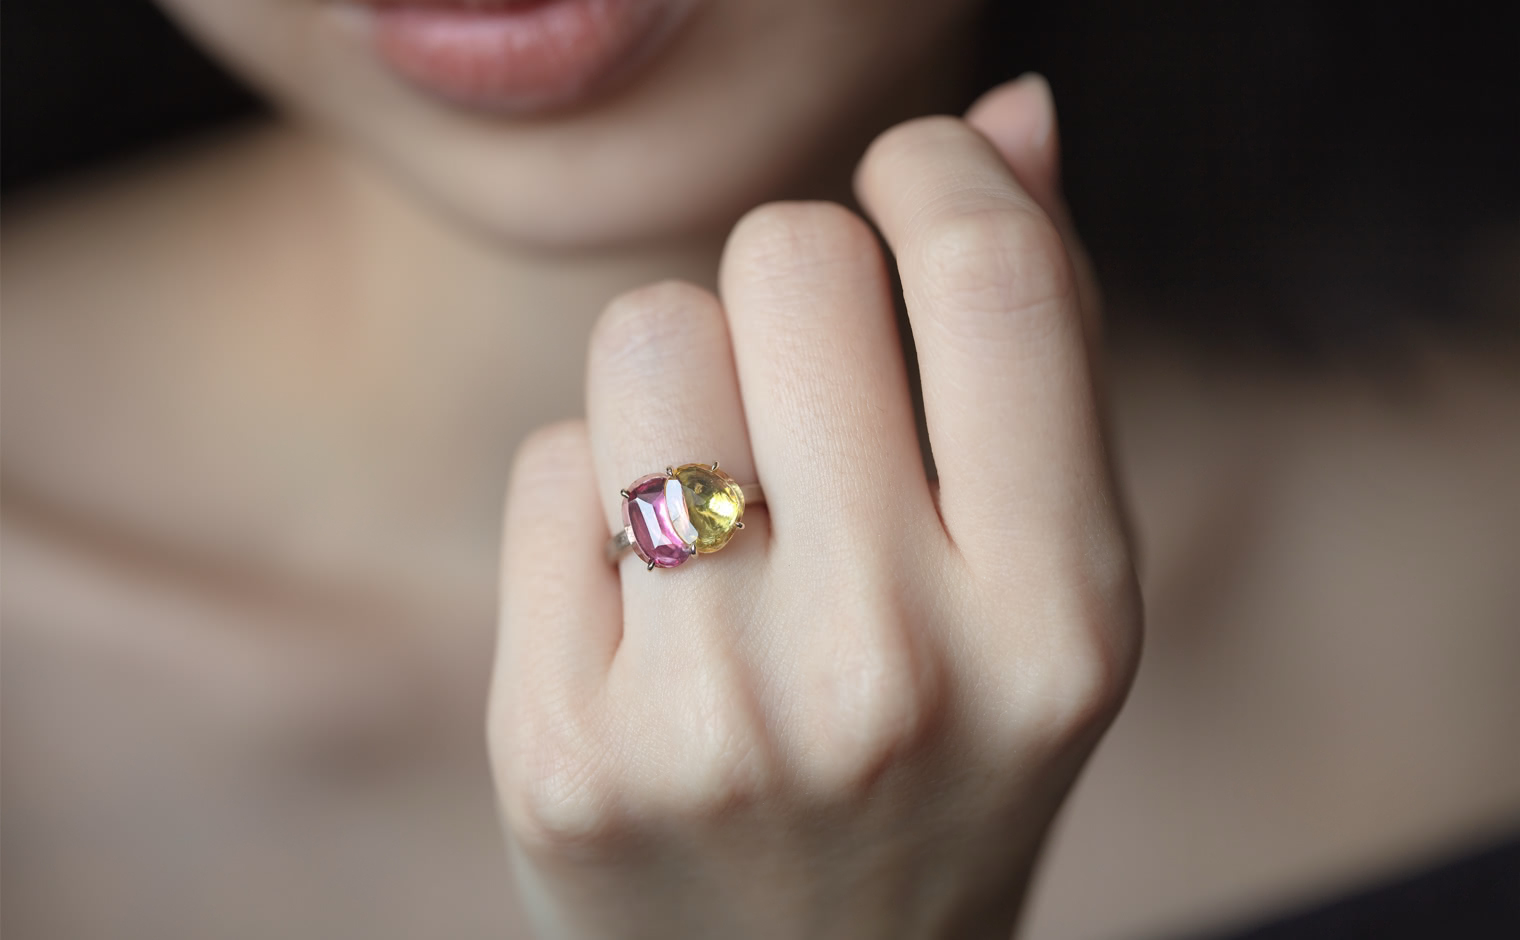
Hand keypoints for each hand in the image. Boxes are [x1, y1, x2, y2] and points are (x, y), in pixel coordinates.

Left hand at [488, 75, 1140, 938]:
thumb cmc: (942, 756)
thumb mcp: (1043, 587)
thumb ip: (1038, 346)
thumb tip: (1007, 116)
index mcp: (1061, 618)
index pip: (992, 273)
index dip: (930, 171)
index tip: (904, 187)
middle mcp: (896, 671)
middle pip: (789, 262)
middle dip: (794, 282)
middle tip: (808, 388)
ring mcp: (716, 720)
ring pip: (647, 332)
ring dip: (684, 375)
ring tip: (726, 497)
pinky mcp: (564, 753)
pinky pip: (553, 465)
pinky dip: (596, 499)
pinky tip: (646, 604)